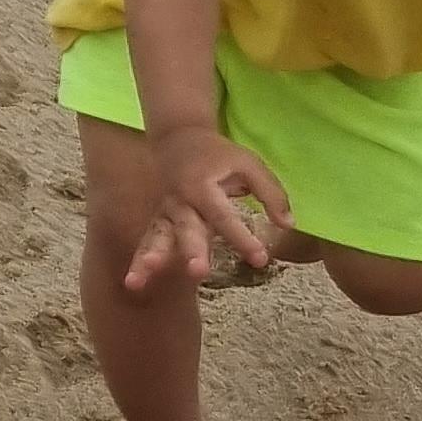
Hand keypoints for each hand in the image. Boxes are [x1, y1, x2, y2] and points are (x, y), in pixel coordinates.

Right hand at [126, 128, 289, 293]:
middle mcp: (181, 201)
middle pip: (187, 228)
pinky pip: (149, 241)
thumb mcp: (248, 163)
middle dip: (191, 250)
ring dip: (152, 258)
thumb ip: (270, 193)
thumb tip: (287, 224)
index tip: (261, 259)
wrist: (178, 137)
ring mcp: (166, 211)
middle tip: (198, 271)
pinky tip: (133, 284)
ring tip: (141, 279)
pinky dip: (140, 261)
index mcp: (202, 185)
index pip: (224, 217)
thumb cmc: (218, 154)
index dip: (242, 238)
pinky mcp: (160, 220)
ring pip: (158, 236)